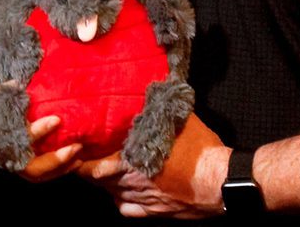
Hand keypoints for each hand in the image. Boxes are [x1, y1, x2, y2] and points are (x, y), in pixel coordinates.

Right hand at [0, 81, 81, 180]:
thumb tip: (23, 86)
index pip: (20, 146)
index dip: (39, 134)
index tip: (55, 119)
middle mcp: (0, 154)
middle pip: (32, 170)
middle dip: (57, 162)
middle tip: (78, 147)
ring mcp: (5, 153)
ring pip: (34, 170)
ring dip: (57, 166)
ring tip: (79, 153)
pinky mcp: (8, 145)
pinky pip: (32, 158)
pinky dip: (50, 157)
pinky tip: (65, 147)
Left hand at [77, 114, 228, 218]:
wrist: (223, 183)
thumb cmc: (201, 150)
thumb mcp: (179, 119)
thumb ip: (160, 105)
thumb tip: (152, 85)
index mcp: (132, 160)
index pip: (93, 165)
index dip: (81, 158)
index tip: (76, 147)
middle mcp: (132, 184)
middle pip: (98, 181)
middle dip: (90, 168)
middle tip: (86, 154)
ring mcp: (143, 201)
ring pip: (111, 194)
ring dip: (106, 182)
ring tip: (103, 168)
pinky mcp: (155, 213)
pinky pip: (126, 209)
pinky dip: (121, 199)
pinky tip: (125, 189)